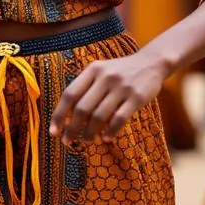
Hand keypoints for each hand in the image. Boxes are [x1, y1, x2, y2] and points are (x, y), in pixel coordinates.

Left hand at [49, 50, 170, 143]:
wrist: (151, 63)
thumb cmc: (120, 72)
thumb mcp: (101, 71)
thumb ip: (85, 88)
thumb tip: (66, 118)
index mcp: (92, 70)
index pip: (69, 94)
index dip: (59, 115)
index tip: (54, 132)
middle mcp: (105, 77)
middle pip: (82, 108)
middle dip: (72, 129)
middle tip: (69, 141)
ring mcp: (122, 87)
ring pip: (99, 116)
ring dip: (90, 133)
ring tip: (88, 141)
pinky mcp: (137, 97)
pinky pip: (119, 119)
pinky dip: (110, 131)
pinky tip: (106, 138)